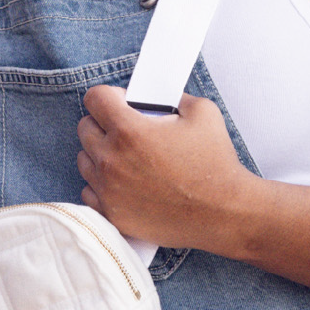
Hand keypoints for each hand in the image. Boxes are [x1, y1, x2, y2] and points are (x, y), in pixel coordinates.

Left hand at [77, 89, 254, 250]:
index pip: (95, 98)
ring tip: (129, 159)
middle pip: (84, 128)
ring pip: (84, 160)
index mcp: (130, 131)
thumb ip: (175, 98)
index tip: (120, 103)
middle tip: (128, 131)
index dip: (109, 95)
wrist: (225, 213)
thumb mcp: (205, 113)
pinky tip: (125, 183)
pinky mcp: (112, 213)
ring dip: (101, 154)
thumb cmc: (216, 165)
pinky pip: (89, 191)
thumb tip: (159, 99)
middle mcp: (111, 159)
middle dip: (104, 124)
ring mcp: (108, 189)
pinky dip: (102, 185)